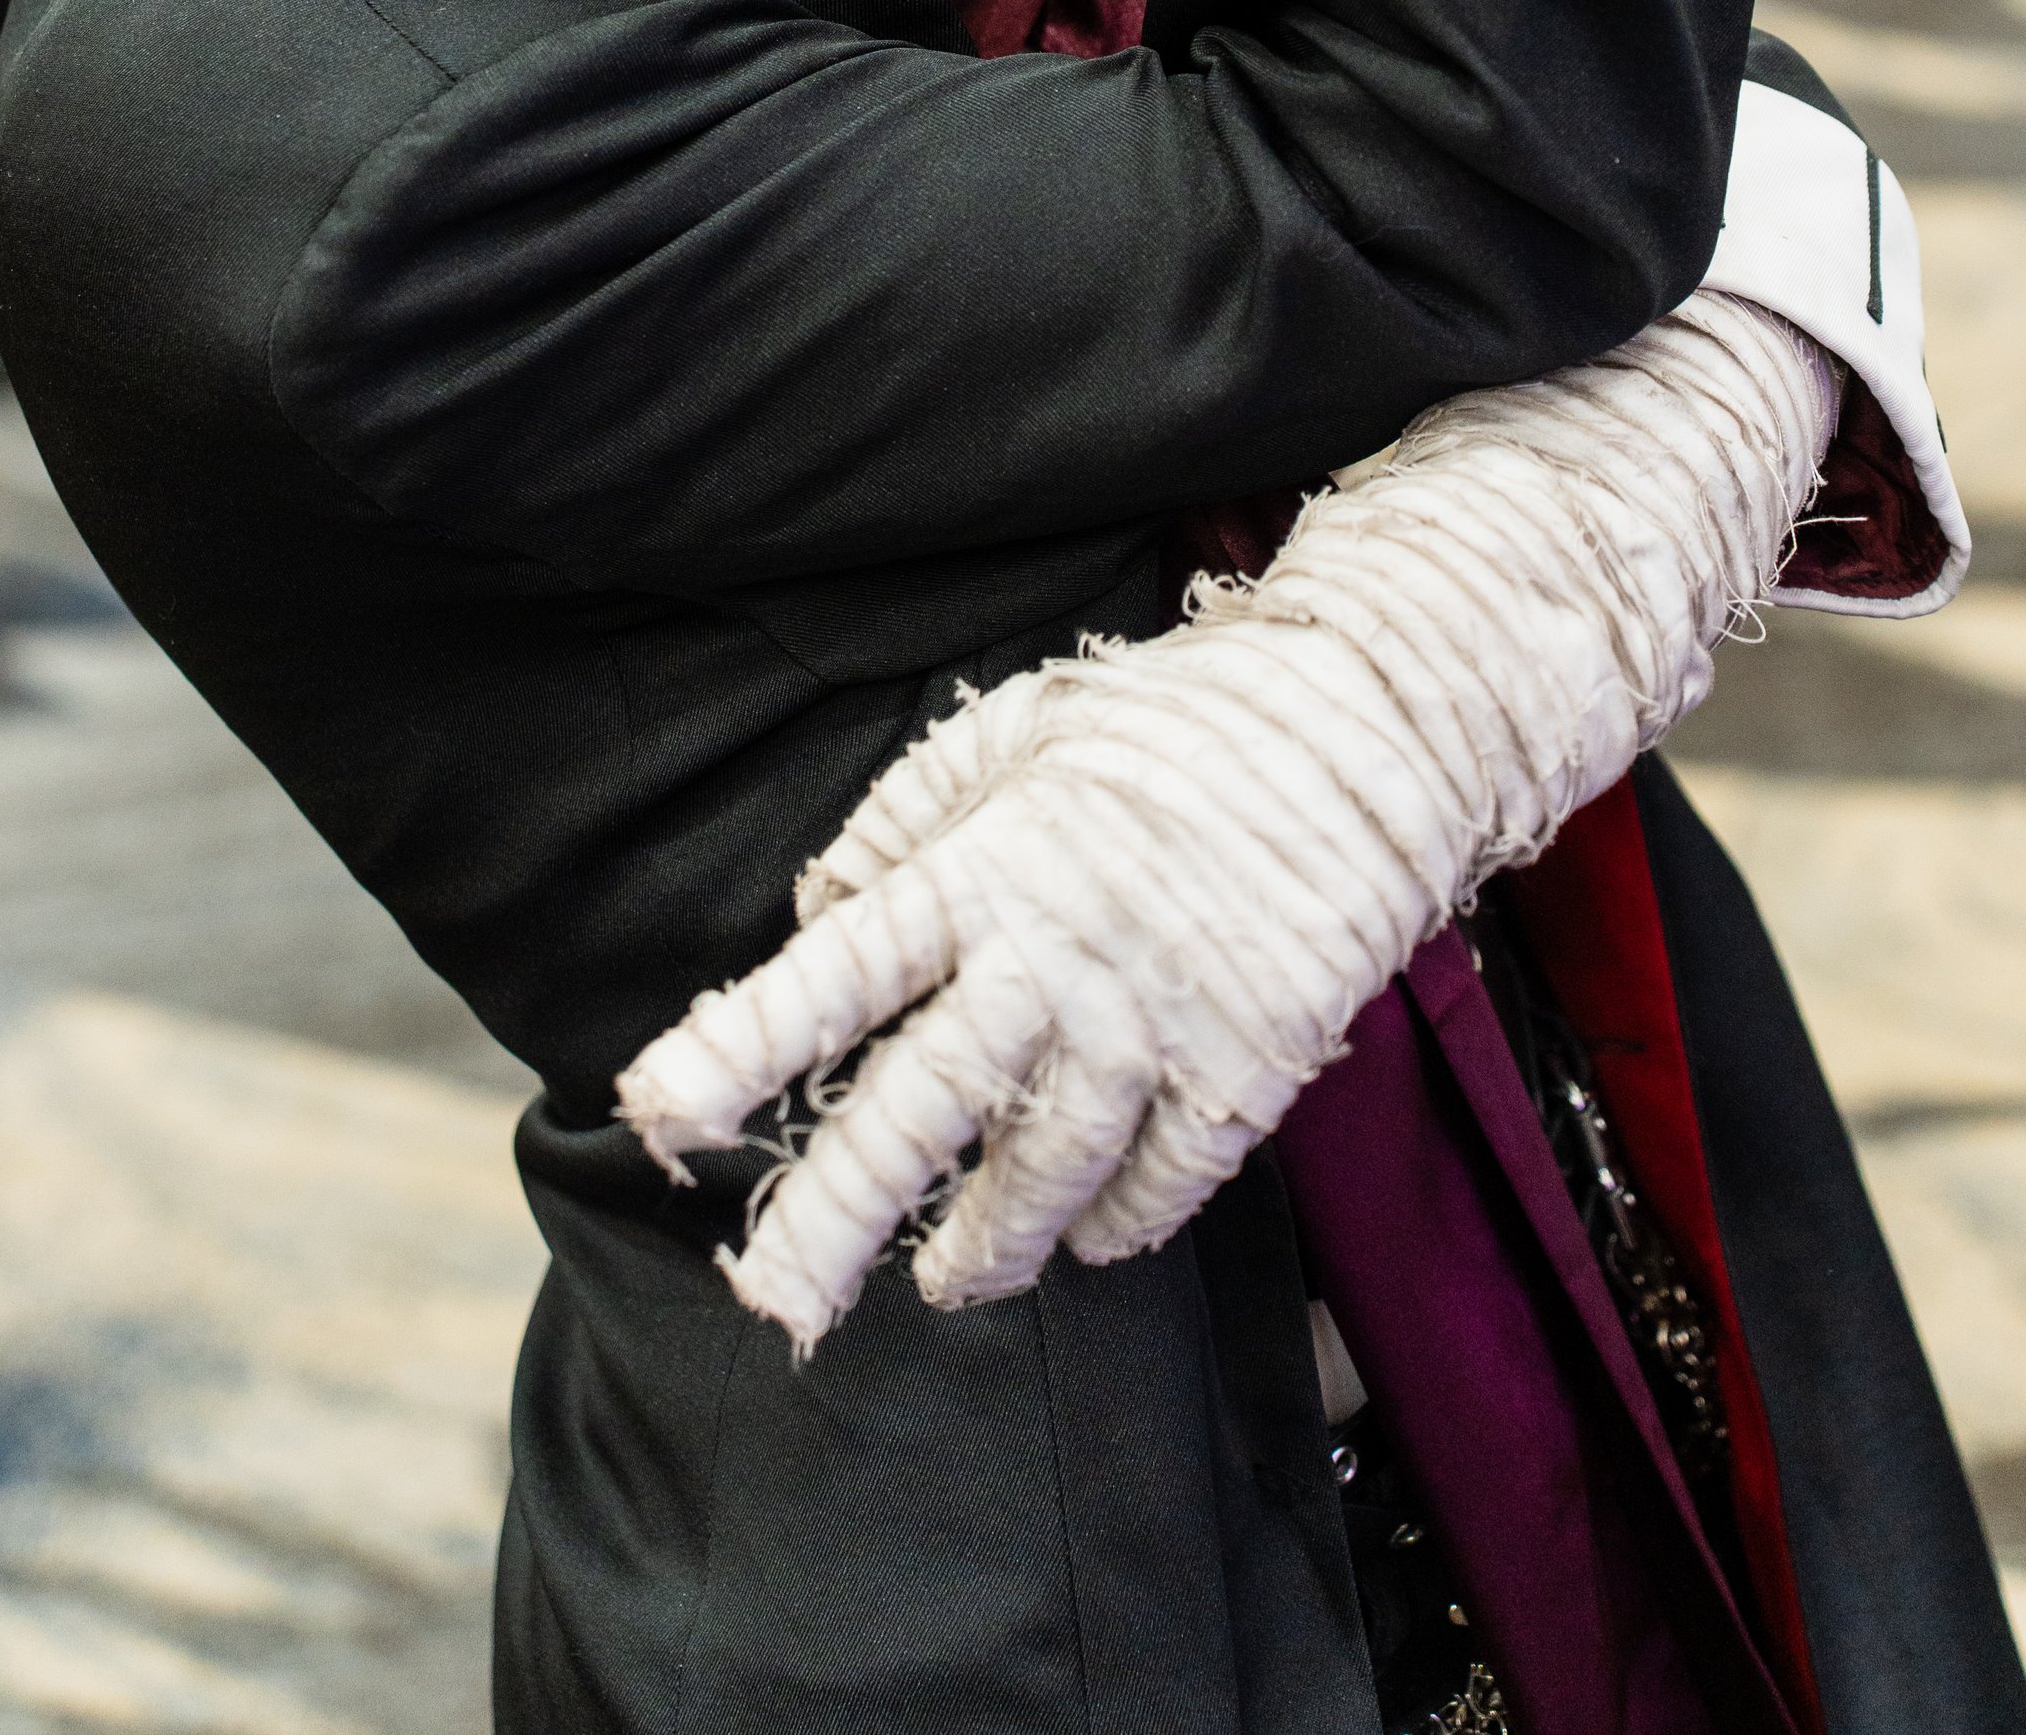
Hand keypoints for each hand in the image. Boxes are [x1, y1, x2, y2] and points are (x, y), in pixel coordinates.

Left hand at [616, 291, 1835, 1352]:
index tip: (654, 1112)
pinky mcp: (1245, 1066)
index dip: (740, 1044)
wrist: (1370, 729)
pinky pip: (1164, 1182)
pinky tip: (1088, 1236)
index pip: (837, 972)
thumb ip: (906, 813)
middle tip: (768, 1303)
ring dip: (983, 1243)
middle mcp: (1053, 958)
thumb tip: (820, 900)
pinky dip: (1120, 1222)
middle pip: (919, 1113)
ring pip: (1041, 1174)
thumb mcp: (1018, 727)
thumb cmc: (1176, 722)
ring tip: (945, 1281)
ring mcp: (1153, 1023)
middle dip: (830, 1216)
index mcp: (985, 867)